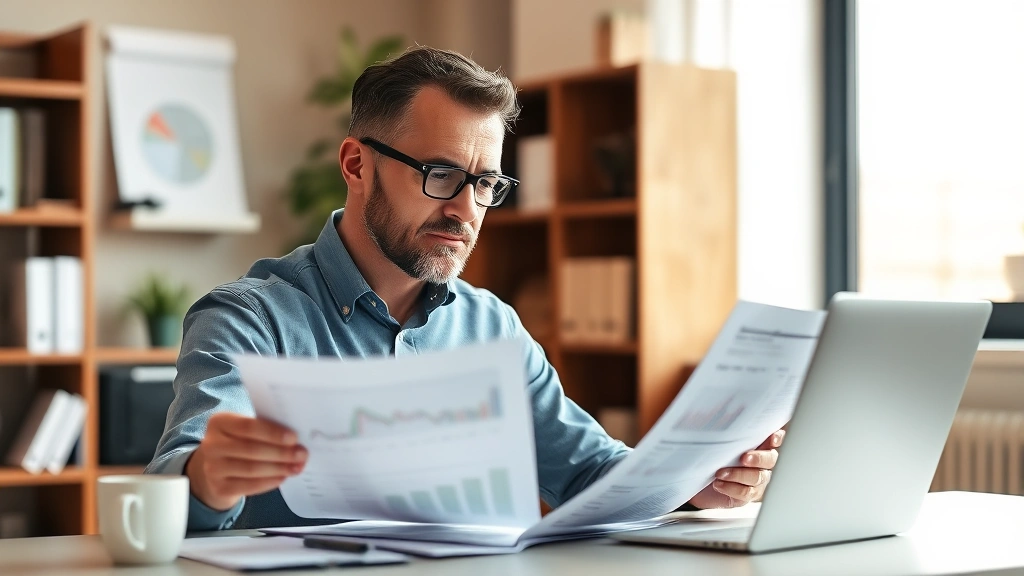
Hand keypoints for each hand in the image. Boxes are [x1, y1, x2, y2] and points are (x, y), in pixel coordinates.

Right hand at [185, 412, 307, 510]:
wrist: (219, 466)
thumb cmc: (241, 441)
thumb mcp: (247, 429)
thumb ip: (265, 429)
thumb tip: (295, 440)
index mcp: (219, 422)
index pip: (248, 426)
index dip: (272, 433)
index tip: (294, 438)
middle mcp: (211, 444)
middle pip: (251, 449)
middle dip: (281, 453)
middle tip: (301, 454)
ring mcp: (212, 468)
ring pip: (251, 469)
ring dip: (278, 468)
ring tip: (296, 467)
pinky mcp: (219, 488)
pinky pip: (248, 486)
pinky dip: (269, 482)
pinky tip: (282, 477)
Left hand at [687, 429, 784, 509]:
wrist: (698, 482)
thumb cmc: (711, 457)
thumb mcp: (716, 442)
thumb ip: (725, 432)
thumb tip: (721, 416)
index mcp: (758, 445)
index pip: (773, 439)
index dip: (777, 438)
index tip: (772, 438)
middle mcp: (762, 462)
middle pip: (770, 459)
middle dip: (759, 458)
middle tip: (744, 458)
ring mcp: (757, 479)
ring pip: (758, 477)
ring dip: (739, 474)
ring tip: (720, 473)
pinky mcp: (748, 494)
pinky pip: (746, 492)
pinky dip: (732, 488)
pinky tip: (719, 483)